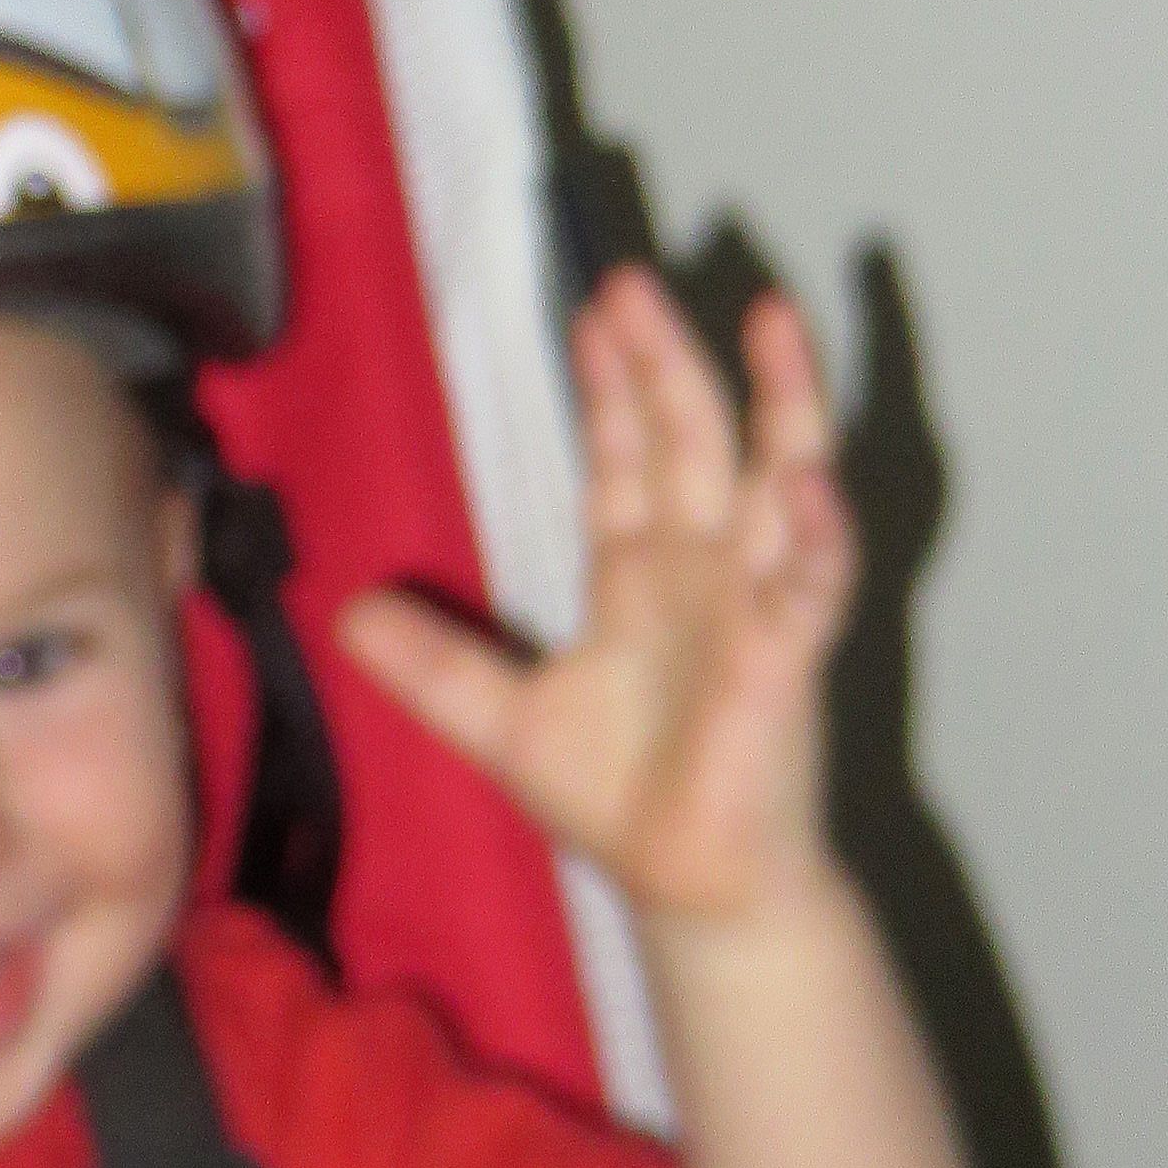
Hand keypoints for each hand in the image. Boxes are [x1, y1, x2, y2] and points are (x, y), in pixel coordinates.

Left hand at [338, 266, 856, 923]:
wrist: (691, 886)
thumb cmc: (623, 802)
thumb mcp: (497, 721)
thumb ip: (430, 663)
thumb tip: (348, 613)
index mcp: (639, 574)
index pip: (626, 457)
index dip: (610, 387)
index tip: (591, 313)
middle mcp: (705, 570)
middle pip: (691, 440)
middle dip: (665, 361)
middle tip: (631, 281)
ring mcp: (756, 604)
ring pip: (779, 478)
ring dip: (780, 401)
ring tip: (774, 321)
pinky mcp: (791, 656)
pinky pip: (815, 581)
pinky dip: (819, 532)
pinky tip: (808, 481)